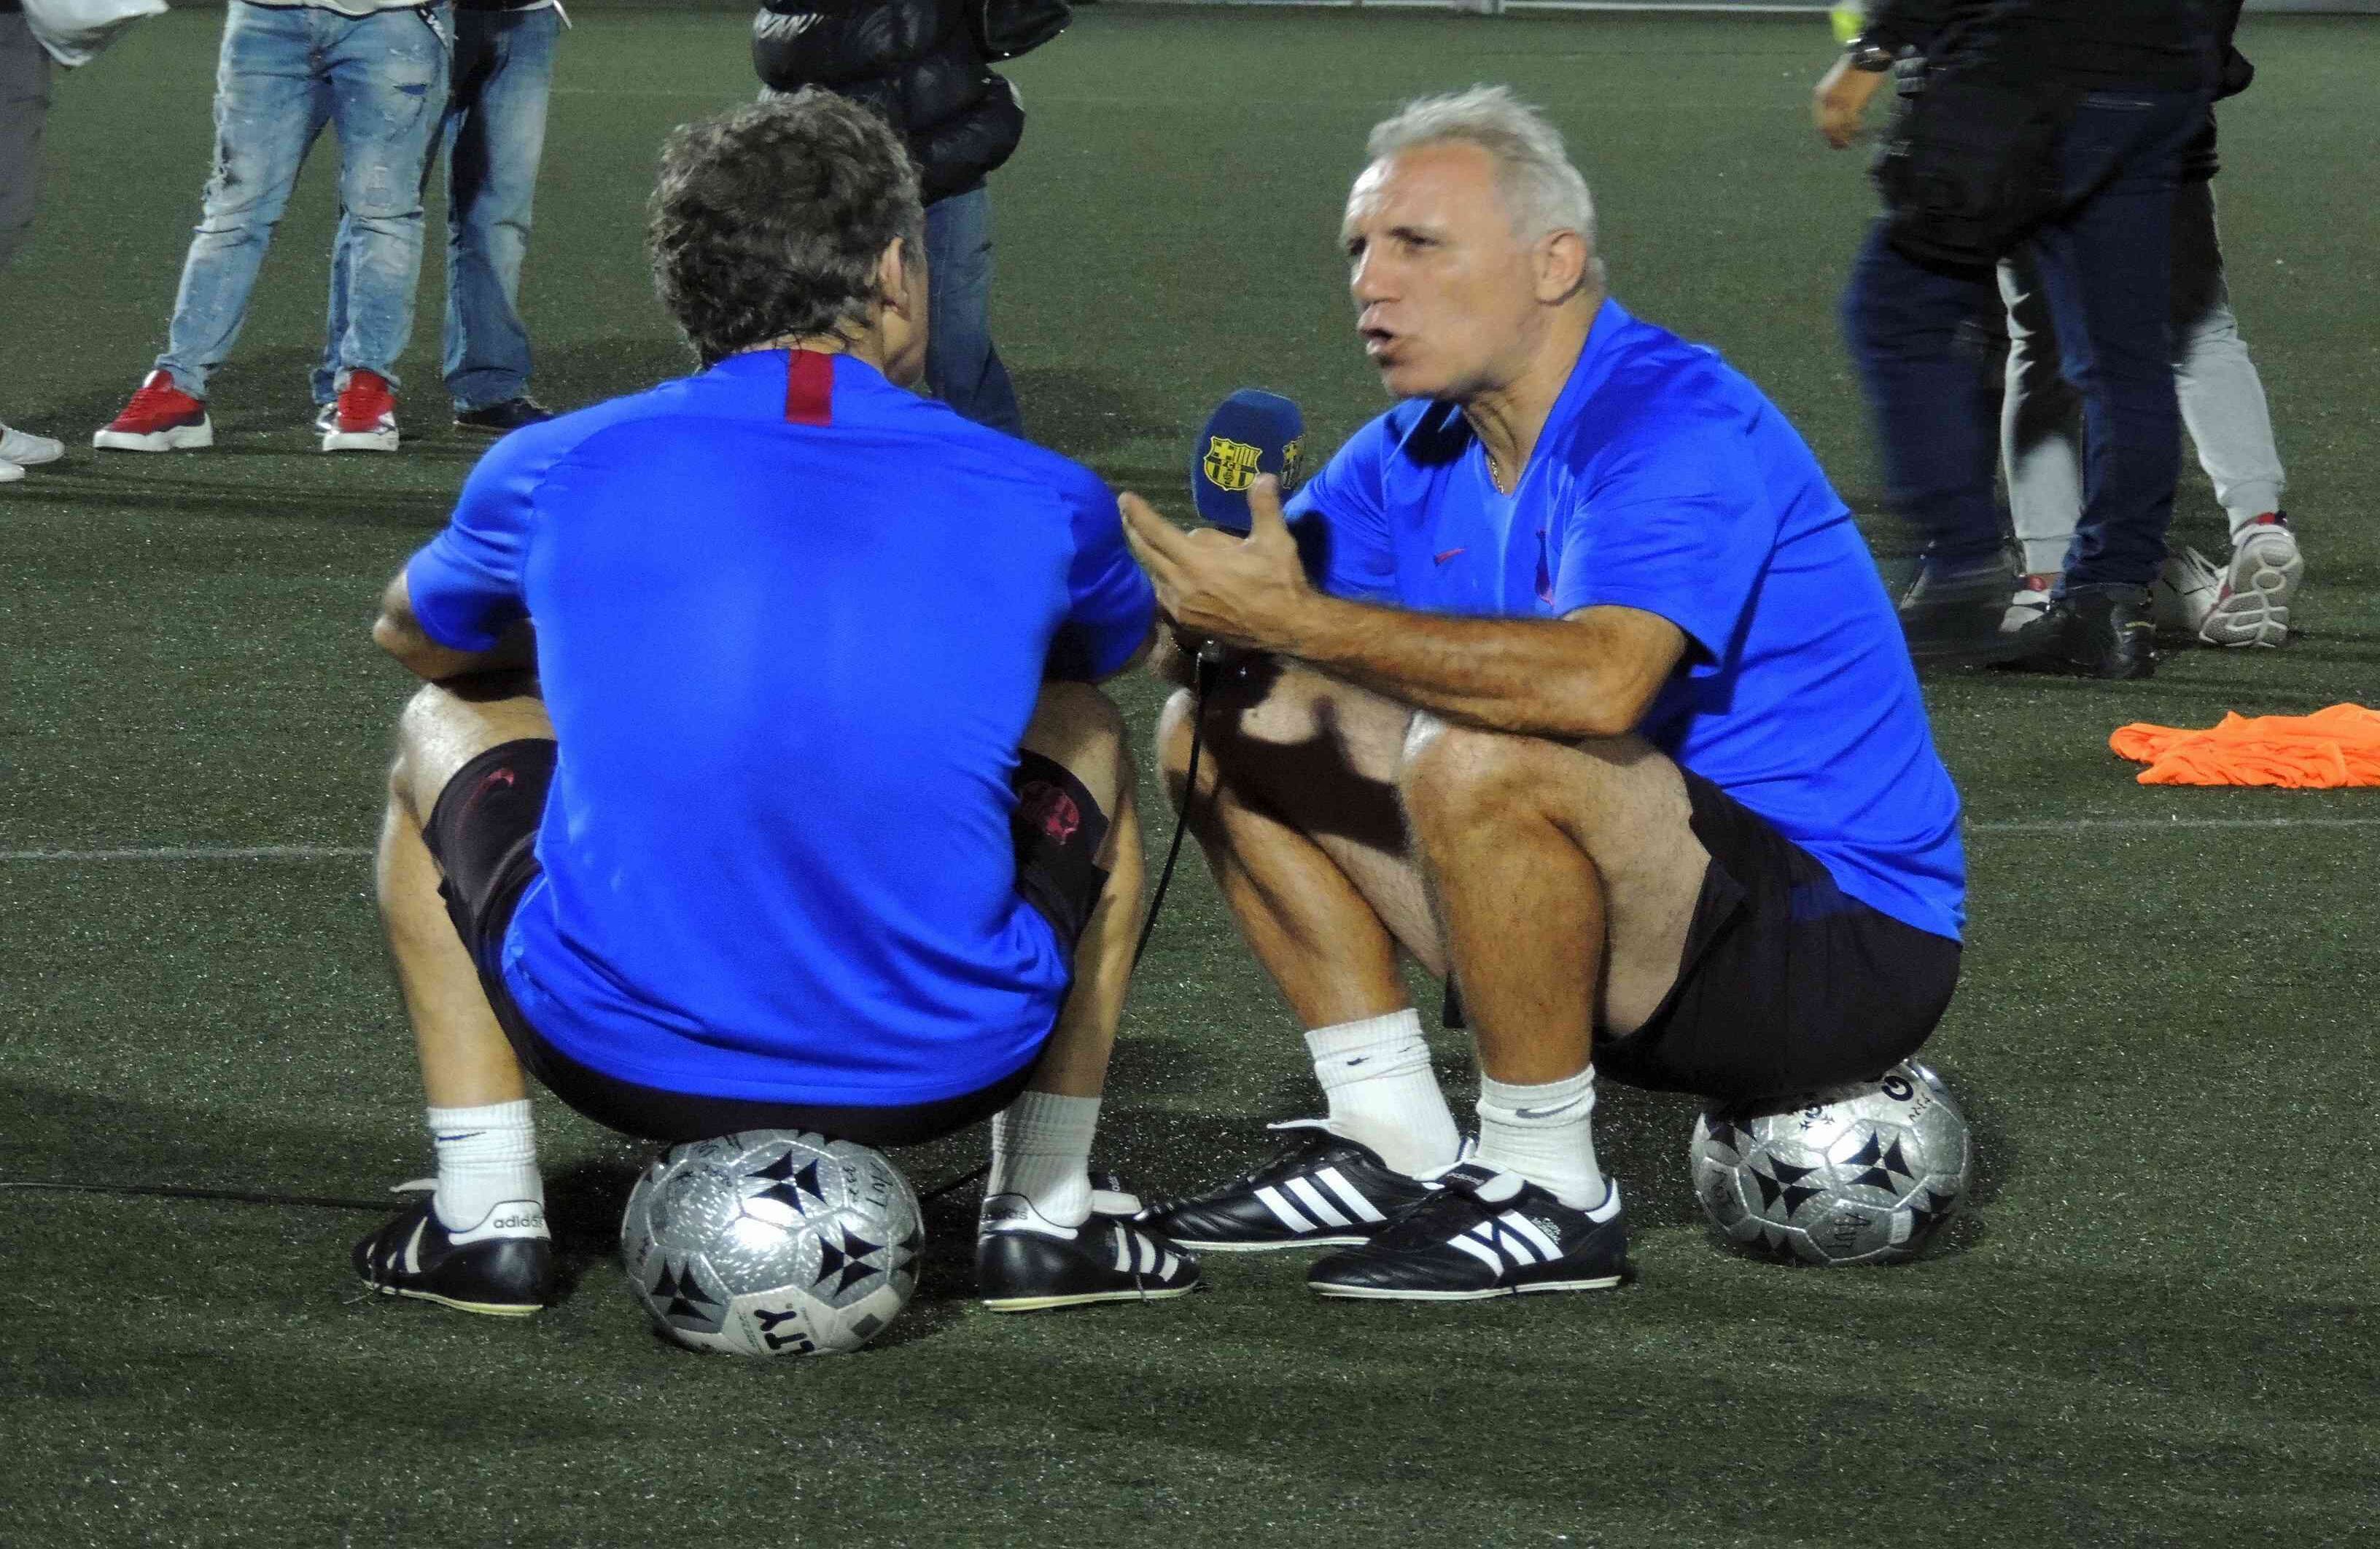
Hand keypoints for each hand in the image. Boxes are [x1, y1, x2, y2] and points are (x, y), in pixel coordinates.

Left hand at [1119, 475, 1311, 654]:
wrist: (1287, 629)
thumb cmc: (1280, 583)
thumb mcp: (1275, 539)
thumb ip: (1263, 505)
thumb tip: (1263, 476)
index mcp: (1197, 562)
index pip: (1157, 532)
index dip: (1138, 513)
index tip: (1124, 498)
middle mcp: (1181, 585)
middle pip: (1146, 553)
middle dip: (1134, 531)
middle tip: (1126, 514)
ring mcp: (1181, 607)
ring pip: (1155, 575)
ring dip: (1150, 557)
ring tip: (1151, 542)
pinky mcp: (1187, 623)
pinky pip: (1164, 595)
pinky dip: (1162, 580)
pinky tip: (1168, 574)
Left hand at [1813, 56, 1885, 149]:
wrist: (1868, 56)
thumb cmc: (1855, 68)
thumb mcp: (1836, 84)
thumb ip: (1833, 98)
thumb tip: (1837, 114)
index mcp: (1820, 95)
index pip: (1819, 120)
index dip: (1826, 132)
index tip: (1831, 138)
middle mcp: (1826, 101)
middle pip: (1826, 127)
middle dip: (1833, 138)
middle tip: (1841, 145)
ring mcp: (1838, 103)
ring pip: (1837, 127)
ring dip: (1843, 137)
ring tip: (1848, 143)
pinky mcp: (1852, 104)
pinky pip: (1850, 122)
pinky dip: (1853, 128)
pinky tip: (1858, 128)